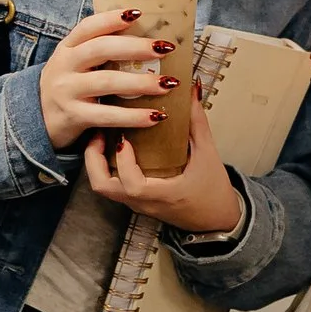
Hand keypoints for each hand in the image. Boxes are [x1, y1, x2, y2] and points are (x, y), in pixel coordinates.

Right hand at [41, 8, 180, 154]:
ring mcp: (67, 91)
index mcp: (67, 48)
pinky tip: (155, 116)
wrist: (36, 121)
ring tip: (168, 84)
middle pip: (101, 49)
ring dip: (141, 83)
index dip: (111, 18)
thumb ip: (98, 51)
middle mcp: (64, 65)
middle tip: (165, 48)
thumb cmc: (67, 87)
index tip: (138, 13)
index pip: (88, 27)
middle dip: (135, 47)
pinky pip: (107, 115)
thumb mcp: (74, 63)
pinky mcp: (73, 116)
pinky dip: (134, 116)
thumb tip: (146, 39)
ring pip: (107, 82)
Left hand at [84, 96, 245, 234]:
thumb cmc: (213, 192)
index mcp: (161, 195)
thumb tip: (191, 91)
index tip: (124, 139)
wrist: (217, 220)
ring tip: (104, 136)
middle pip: (102, 187)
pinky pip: (113, 185)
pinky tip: (115, 146)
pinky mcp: (136, 201)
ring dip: (97, 161)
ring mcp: (136, 204)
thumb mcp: (208, 154)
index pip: (131, 184)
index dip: (123, 161)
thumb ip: (197, 122)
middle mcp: (142, 202)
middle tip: (99, 132)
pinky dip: (106, 166)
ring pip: (103, 187)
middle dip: (93, 158)